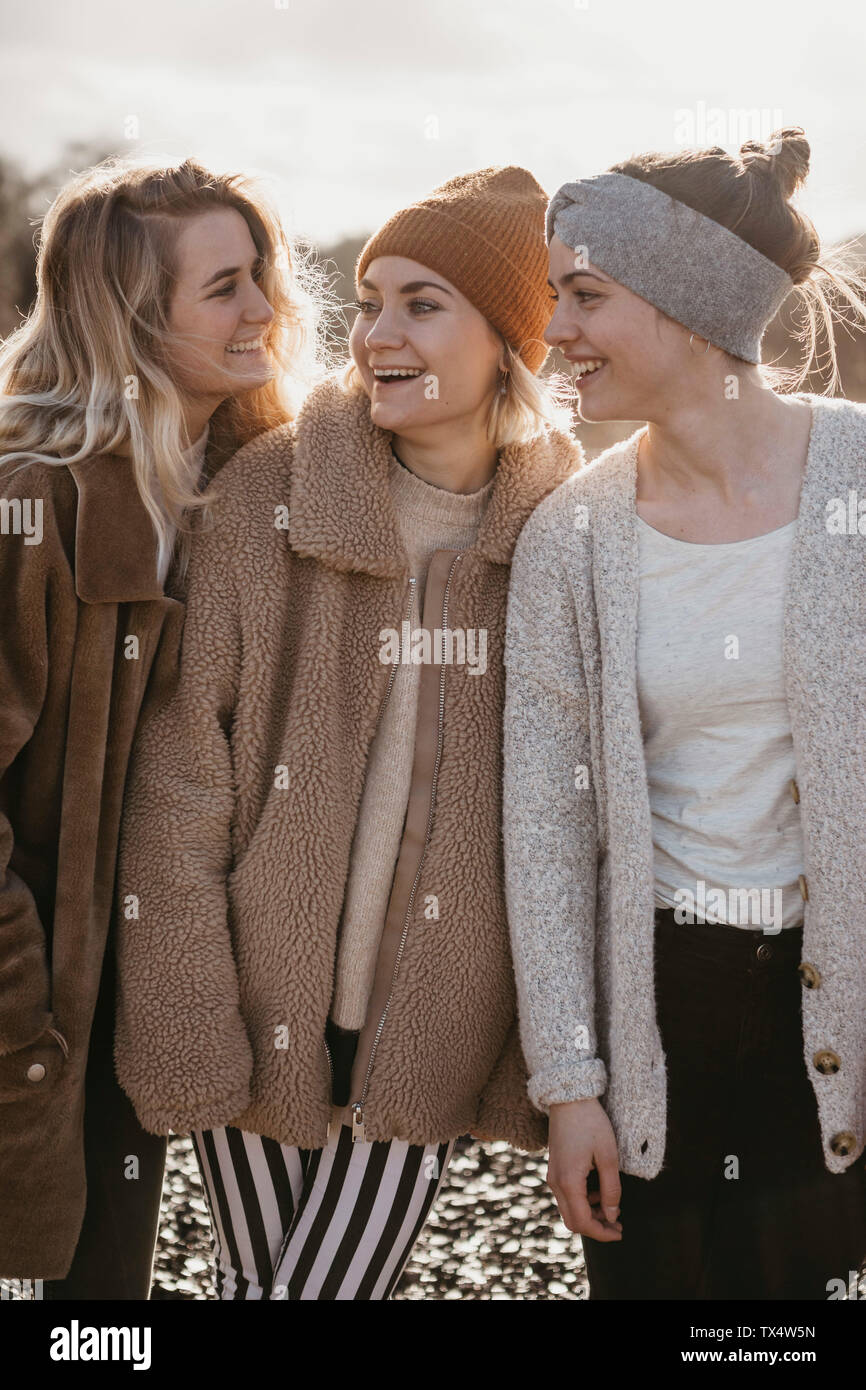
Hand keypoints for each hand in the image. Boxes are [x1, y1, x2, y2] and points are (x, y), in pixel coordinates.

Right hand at [547, 1097, 621, 1241]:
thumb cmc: (591, 1123)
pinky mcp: (555, 1168)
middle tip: (617, 1225)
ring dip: (589, 1214)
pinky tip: (598, 1192)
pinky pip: (566, 1195)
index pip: (583, 1222)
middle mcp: (556, 1182)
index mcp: (569, 1182)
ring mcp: (552, 1175)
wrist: (569, 1097)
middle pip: (572, 1221)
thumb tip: (611, 1215)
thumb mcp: (608, 1156)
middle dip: (595, 1227)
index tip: (619, 1232)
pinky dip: (582, 1201)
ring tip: (611, 1207)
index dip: (602, 1233)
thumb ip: (611, 1189)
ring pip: (568, 1209)